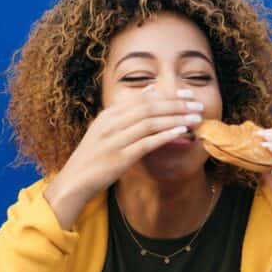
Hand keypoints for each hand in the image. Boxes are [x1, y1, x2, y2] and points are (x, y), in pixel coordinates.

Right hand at [43, 87, 203, 228]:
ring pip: (150, 123)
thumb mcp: (105, 128)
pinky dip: (165, 136)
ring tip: (196, 119)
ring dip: (176, 119)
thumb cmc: (94, 156)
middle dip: (176, 105)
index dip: (168, 95)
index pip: (143, 99)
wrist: (74, 181)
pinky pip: (146, 143)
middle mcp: (111, 124)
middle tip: (198, 105)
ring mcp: (114, 141)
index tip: (188, 94)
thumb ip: (127, 110)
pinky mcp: (119, 158)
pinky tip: (181, 133)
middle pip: (149, 108)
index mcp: (108, 115)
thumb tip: (151, 89)